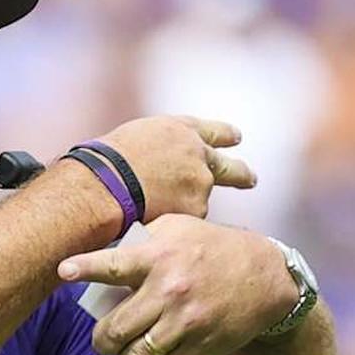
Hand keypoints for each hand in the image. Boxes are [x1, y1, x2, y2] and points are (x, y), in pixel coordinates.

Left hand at [56, 214, 297, 354]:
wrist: (266, 276)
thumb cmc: (211, 247)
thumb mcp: (177, 228)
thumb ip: (141, 240)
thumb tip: (103, 254)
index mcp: (158, 257)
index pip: (113, 265)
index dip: (85, 268)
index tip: (63, 271)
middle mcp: (168, 291)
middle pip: (115, 329)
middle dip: (101, 340)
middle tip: (102, 340)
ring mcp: (185, 322)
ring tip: (124, 351)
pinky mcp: (202, 346)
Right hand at [96, 116, 255, 220]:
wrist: (105, 184)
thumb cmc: (106, 161)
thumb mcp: (135, 141)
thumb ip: (159, 150)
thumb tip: (158, 165)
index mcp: (181, 131)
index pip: (212, 130)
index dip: (225, 135)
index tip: (236, 138)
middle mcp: (198, 154)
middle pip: (230, 167)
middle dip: (241, 175)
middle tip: (250, 179)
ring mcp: (200, 183)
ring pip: (198, 200)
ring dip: (186, 207)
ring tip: (153, 211)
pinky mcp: (195, 209)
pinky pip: (187, 220)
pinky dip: (175, 223)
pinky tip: (149, 220)